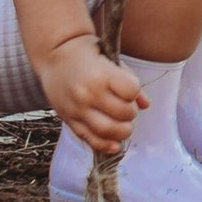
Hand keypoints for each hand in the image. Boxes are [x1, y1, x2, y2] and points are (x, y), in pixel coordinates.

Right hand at [33, 35, 146, 151]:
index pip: (131, 91)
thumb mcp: (111, 59)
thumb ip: (130, 81)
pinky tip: (115, 143)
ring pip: (108, 131)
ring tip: (123, 123)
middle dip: (131, 112)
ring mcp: (77, 110)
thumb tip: (145, 104)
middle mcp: (87, 94)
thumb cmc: (87, 55)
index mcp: (100, 75)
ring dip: (123, 131)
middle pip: (123, 114)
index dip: (133, 91)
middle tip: (127, 106)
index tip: (129, 88)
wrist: (55, 58)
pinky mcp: (69, 121)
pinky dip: (106, 145)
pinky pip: (90, 140)